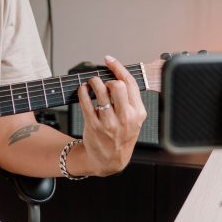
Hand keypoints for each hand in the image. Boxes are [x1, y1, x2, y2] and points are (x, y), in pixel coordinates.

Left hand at [77, 55, 146, 175]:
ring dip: (93, 83)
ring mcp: (109, 122)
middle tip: (102, 82)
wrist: (110, 161)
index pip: (131, 84)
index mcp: (138, 113)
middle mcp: (126, 118)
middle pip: (118, 86)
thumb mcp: (135, 121)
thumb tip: (117, 76)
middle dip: (108, 79)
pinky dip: (83, 92)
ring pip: (100, 92)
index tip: (109, 60)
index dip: (119, 68)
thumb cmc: (121, 137)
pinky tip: (83, 90)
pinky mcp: (94, 126)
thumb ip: (130, 101)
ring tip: (91, 84)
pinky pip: (86, 102)